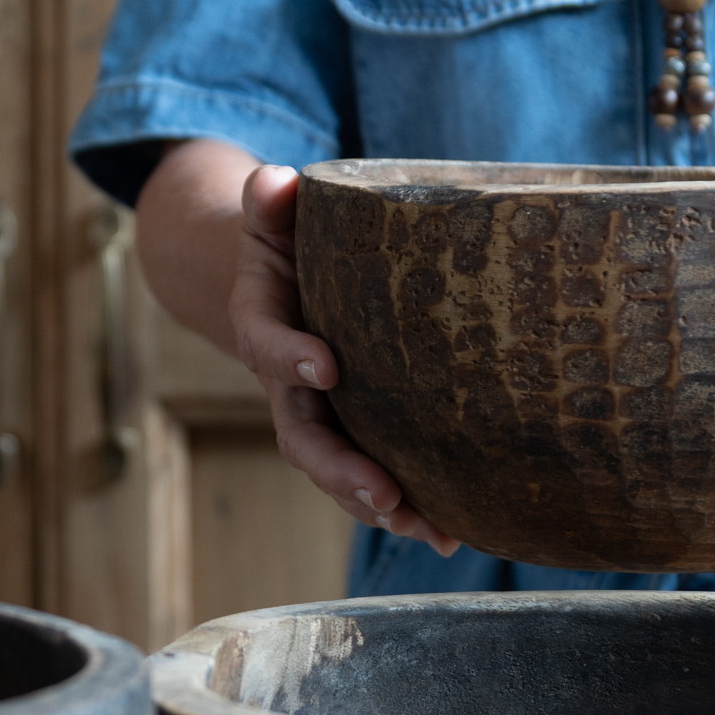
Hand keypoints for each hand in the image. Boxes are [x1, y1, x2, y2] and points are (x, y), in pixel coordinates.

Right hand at [228, 164, 459, 555]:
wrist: (281, 285)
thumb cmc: (285, 243)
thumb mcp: (271, 215)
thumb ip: (268, 199)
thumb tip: (276, 181)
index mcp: (263, 326)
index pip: (266, 345)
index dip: (291, 358)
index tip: (327, 366)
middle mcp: (287, 387)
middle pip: (305, 439)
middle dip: (342, 470)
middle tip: (383, 493)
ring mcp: (321, 418)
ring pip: (340, 473)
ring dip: (381, 506)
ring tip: (430, 530)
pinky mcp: (355, 434)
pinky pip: (373, 478)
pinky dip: (408, 510)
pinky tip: (451, 533)